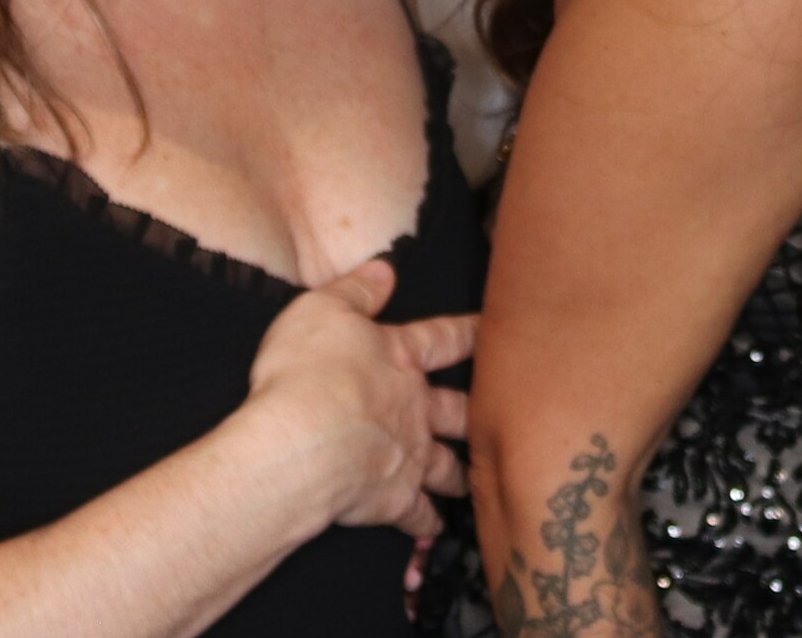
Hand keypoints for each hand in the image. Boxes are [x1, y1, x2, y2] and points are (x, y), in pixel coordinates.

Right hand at [246, 256, 476, 539]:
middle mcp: (414, 408)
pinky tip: (433, 531)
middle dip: (477, 412)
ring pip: (447, 466)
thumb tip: (386, 269)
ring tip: (475, 479)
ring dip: (460, 473)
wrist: (300, 445)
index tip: (496, 329)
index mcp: (400, 358)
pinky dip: (427, 524)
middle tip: (501, 415)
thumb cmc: (306, 371)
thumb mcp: (321, 310)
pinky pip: (418, 516)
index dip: (471, 331)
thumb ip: (356, 290)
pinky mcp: (393, 500)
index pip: (445, 338)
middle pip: (458, 409)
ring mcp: (408, 456)